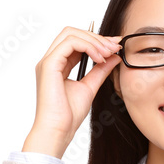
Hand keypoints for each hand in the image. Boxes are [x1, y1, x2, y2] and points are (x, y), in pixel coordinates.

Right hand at [22, 26, 121, 157]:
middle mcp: (50, 60)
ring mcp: (48, 61)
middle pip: (72, 32)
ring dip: (94, 40)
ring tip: (109, 53)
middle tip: (114, 47)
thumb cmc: (68, 115)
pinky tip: (100, 58)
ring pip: (71, 34)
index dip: (97, 40)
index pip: (76, 41)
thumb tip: (114, 56)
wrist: (59, 130)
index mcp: (57, 65)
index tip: (116, 45)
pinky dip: (88, 46)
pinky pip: (69, 43)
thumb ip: (100, 70)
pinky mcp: (49, 65)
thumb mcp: (90, 87)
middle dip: (96, 37)